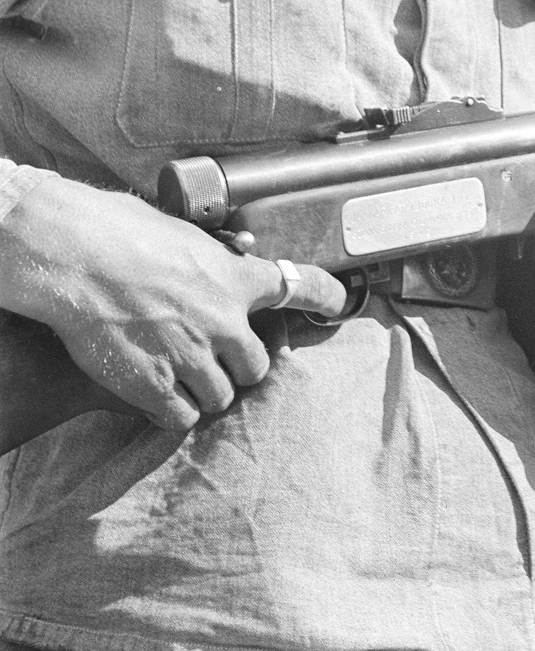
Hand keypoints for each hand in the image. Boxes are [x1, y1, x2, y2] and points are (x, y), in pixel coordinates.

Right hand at [1, 177, 345, 432]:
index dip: (325, 297)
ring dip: (207, 390)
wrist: (80, 259)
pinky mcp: (155, 386)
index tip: (339, 304)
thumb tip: (236, 250)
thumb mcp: (187, 232)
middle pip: (257, 365)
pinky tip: (161, 396)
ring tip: (183, 377)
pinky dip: (175, 411)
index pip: (300, 287)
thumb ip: (217, 254)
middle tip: (218, 358)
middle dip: (240, 365)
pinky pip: (182, 417)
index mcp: (237, 277)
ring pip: (221, 396)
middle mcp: (224, 321)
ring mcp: (192, 356)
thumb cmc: (125, 233)